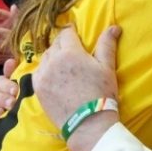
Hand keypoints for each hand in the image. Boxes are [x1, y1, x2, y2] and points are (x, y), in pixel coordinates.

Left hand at [34, 25, 120, 150]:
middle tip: (72, 51)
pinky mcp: (37, 89)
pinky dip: (44, 70)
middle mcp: (53, 60)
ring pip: (45, 57)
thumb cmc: (101, 93)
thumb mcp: (107, 67)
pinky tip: (53, 76)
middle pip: (55, 44)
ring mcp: (43, 75)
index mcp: (70, 52)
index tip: (75, 33)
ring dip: (53, 56)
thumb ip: (107, 45)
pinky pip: (38, 72)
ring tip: (63, 64)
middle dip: (63, 44)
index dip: (72, 32)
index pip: (66, 33)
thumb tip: (114, 27)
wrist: (88, 123)